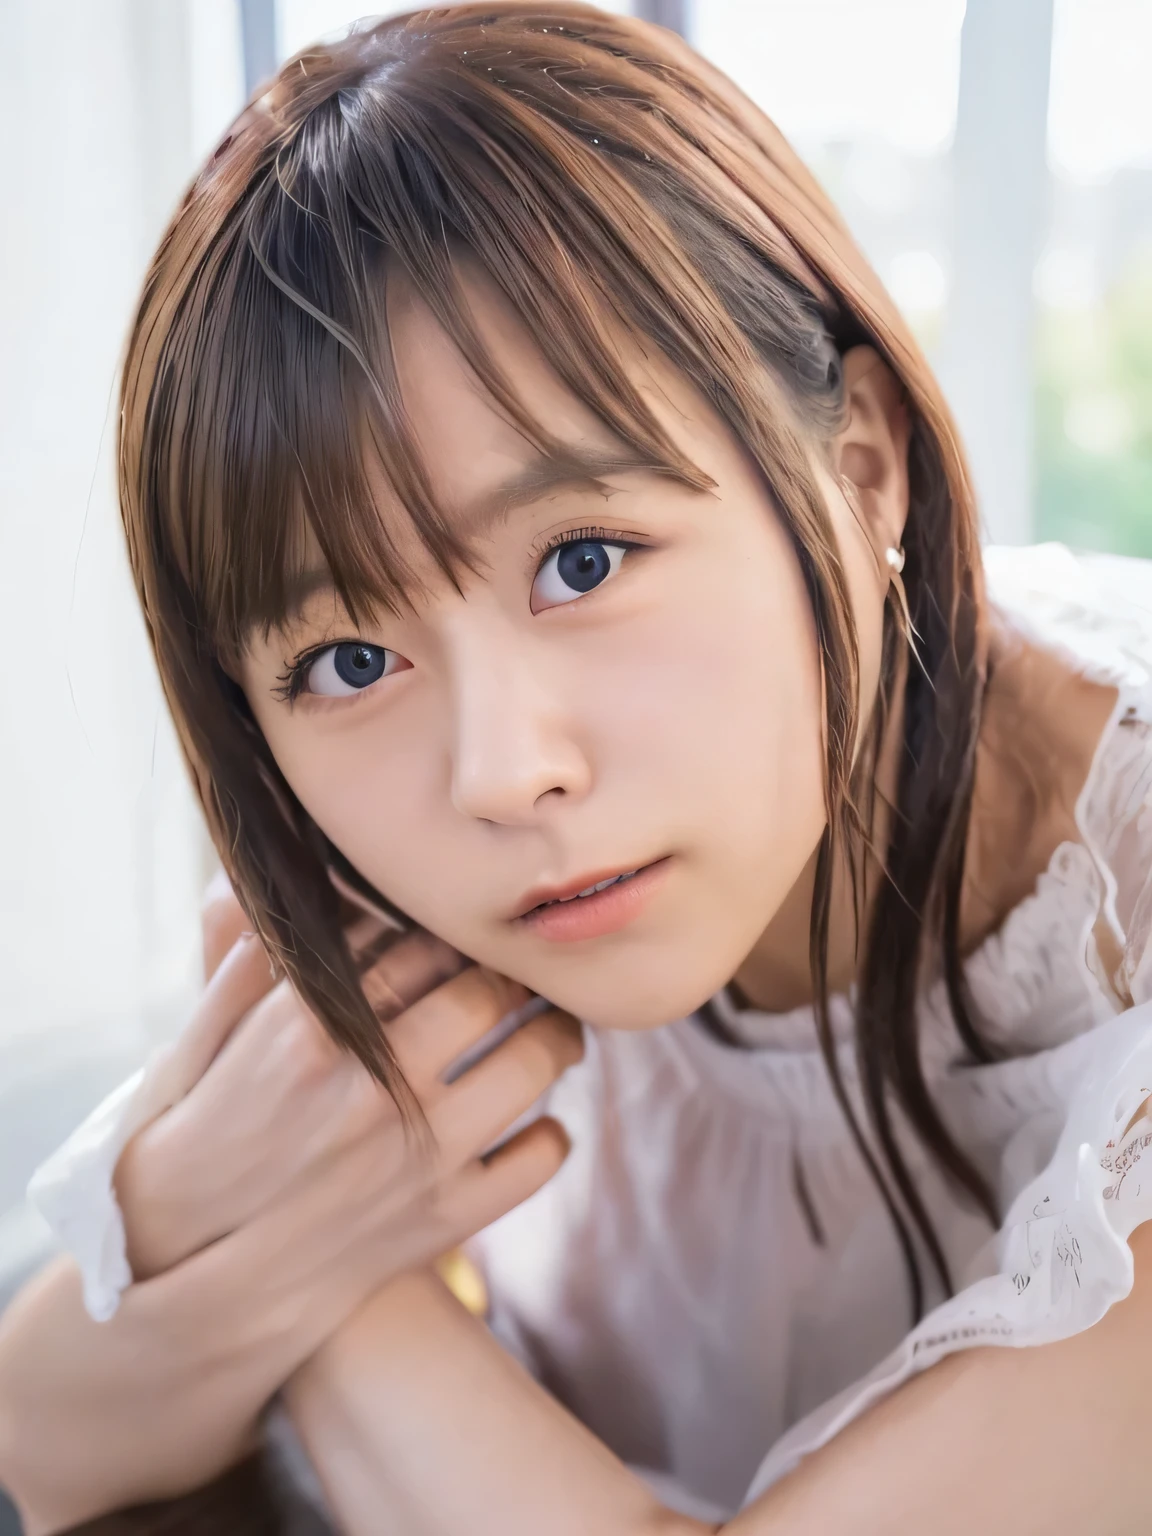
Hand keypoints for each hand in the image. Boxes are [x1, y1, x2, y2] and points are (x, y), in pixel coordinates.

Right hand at [116, 873, 579, 1309]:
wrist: (194, 1273)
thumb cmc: (198, 1137)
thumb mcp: (204, 1035)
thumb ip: (252, 958)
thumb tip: (300, 889)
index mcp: (312, 1029)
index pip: (418, 942)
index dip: (450, 926)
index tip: (461, 926)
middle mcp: (375, 1086)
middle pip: (489, 992)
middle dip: (512, 970)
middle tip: (522, 966)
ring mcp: (417, 1156)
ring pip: (533, 1063)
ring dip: (556, 1034)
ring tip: (555, 1027)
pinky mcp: (444, 1218)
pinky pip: (539, 1159)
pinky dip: (551, 1133)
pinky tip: (535, 1119)